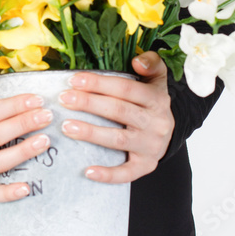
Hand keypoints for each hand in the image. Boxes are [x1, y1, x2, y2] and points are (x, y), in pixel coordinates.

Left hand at [58, 52, 173, 183]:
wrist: (170, 133)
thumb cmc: (153, 103)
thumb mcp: (158, 79)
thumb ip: (152, 63)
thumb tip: (137, 60)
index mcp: (156, 99)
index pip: (125, 88)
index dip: (99, 83)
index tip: (74, 80)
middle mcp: (156, 122)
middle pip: (119, 111)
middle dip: (89, 103)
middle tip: (64, 99)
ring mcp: (151, 146)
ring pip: (118, 139)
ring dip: (91, 133)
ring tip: (66, 126)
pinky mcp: (146, 165)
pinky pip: (126, 172)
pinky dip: (108, 174)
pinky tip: (87, 171)